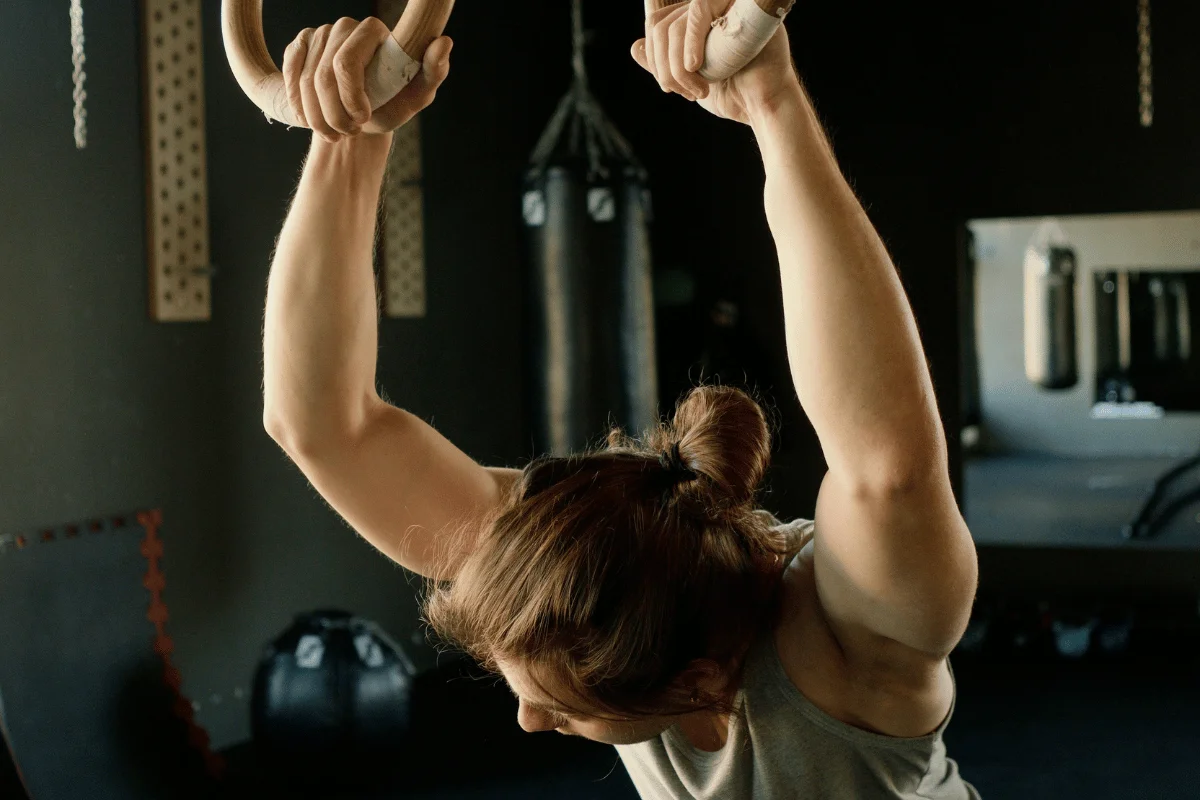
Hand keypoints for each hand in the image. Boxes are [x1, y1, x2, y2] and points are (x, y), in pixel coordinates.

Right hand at [283, 18, 451, 141]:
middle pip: (323, 76)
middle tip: (349, 133)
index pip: (345, 63)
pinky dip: (299, 105)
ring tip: (335, 132)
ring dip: (317, 117)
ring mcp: (319, 34)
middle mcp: (345, 27)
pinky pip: (288, 76)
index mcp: (374, 31)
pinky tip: (311, 119)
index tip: (363, 119)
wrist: (362, 117)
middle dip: (334, 114)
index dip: (349, 97)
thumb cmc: (393, 104)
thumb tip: (444, 42)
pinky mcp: (299, 46)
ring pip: (304, 82)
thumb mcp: (416, 96)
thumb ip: (433, 72)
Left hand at [632, 0, 797, 124]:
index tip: (669, 86)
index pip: (659, 24)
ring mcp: (725, 6)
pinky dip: (689, 43)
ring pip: (674, 25)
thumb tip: (635, 46)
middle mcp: (712, 9)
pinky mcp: (739, 6)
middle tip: (683, 93)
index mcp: (700, 22)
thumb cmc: (734, 96)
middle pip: (661, 24)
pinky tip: (695, 68)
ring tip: (697, 91)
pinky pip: (698, 11)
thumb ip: (664, 63)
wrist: (764, 107)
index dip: (655, 54)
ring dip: (676, 67)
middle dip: (663, 66)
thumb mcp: (690, 80)